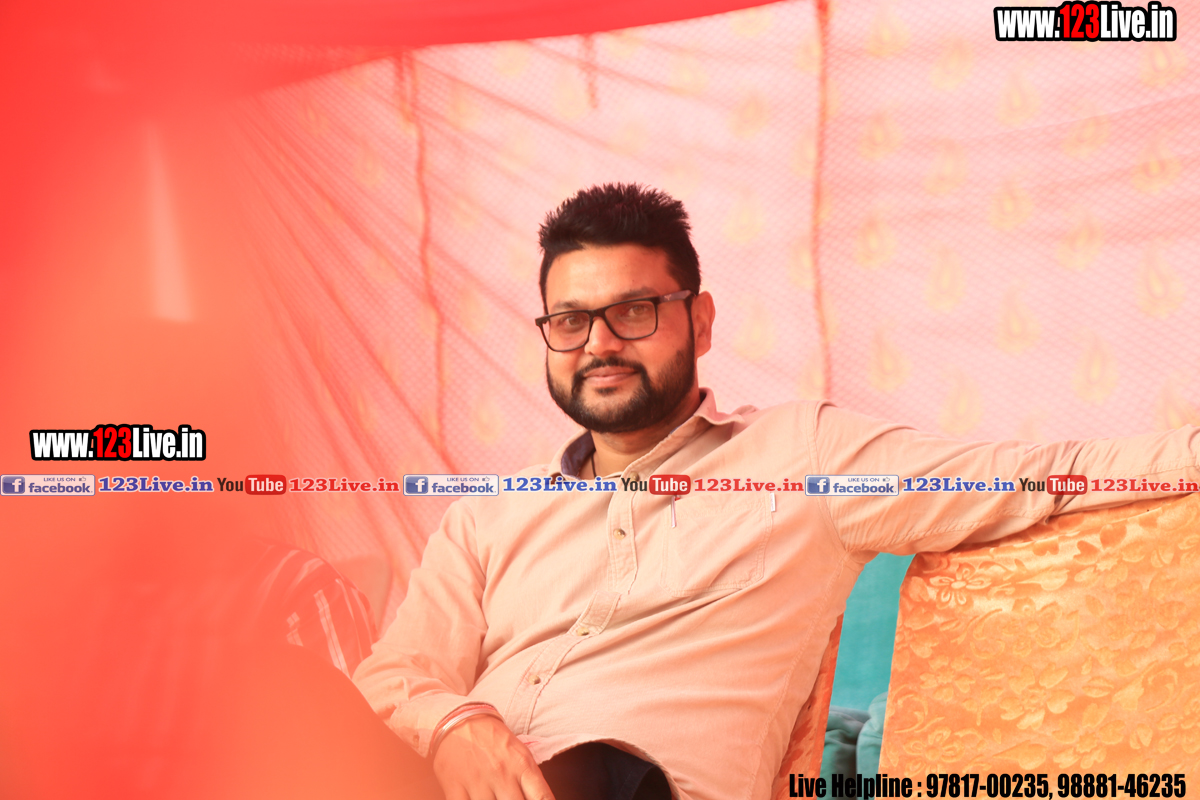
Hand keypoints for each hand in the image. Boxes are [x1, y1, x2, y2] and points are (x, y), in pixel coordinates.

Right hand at [431, 714, 554, 799]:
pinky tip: (475, 798)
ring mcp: (478, 781)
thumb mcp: (521, 755)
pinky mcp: (455, 786)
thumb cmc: (495, 741)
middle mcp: (502, 773)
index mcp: (522, 765)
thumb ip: (532, 782)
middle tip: (509, 797)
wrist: (462, 721)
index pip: (542, 797)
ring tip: (492, 795)